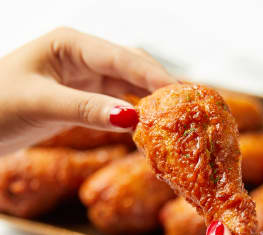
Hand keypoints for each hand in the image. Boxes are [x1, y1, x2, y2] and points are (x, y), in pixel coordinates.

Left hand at [0, 27, 175, 153]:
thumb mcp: (40, 103)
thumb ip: (85, 109)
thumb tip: (130, 118)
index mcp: (70, 45)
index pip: (122, 57)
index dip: (153, 76)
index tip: (179, 93)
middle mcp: (81, 58)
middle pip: (131, 68)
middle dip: (158, 86)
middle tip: (185, 106)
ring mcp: (84, 79)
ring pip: (127, 86)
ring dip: (149, 101)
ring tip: (173, 117)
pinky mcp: (84, 99)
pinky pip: (117, 104)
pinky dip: (133, 115)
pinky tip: (147, 126)